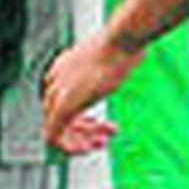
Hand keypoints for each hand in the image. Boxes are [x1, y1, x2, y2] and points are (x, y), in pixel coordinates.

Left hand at [41, 31, 143, 150]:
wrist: (122, 42)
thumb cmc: (123, 44)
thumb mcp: (114, 57)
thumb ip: (111, 65)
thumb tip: (132, 59)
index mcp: (63, 66)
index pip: (60, 99)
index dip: (81, 115)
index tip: (99, 122)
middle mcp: (55, 79)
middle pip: (58, 115)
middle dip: (83, 130)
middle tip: (103, 136)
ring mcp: (57, 93)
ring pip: (56, 128)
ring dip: (81, 140)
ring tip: (102, 142)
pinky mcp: (62, 106)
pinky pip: (55, 136)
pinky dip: (72, 146)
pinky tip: (90, 146)